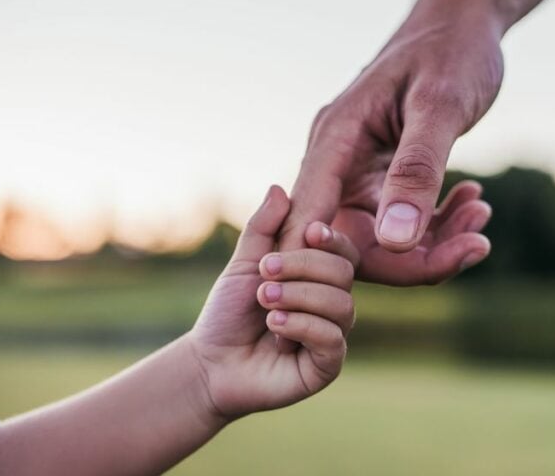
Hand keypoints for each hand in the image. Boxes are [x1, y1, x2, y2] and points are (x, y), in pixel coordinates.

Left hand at [189, 185, 357, 419]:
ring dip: (298, 297)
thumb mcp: (244, 264)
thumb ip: (262, 229)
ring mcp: (332, 334)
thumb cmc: (229, 312)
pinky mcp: (327, 365)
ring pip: (341, 304)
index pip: (344, 250)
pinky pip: (332, 338)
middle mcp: (332, 303)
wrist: (211, 363)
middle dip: (302, 267)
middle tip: (265, 274)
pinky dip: (301, 326)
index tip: (309, 232)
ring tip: (265, 302)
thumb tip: (278, 188)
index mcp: (318, 277)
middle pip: (343, 272)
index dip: (332, 239)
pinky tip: (274, 327)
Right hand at [281, 9, 500, 285]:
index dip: (333, 265)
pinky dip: (438, 224)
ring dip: (433, 242)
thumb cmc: (451, 50)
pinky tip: (475, 203)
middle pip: (349, 242)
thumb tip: (396, 241)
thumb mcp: (441, 107)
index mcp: (334, 140)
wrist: (464, 20)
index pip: (312, 222)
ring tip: (482, 217)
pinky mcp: (382, 176)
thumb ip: (416, 171)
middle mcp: (336, 161)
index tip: (397, 279)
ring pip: (380, 239)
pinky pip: (400, 222)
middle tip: (476, 245)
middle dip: (411, 258)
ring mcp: (357, 171)